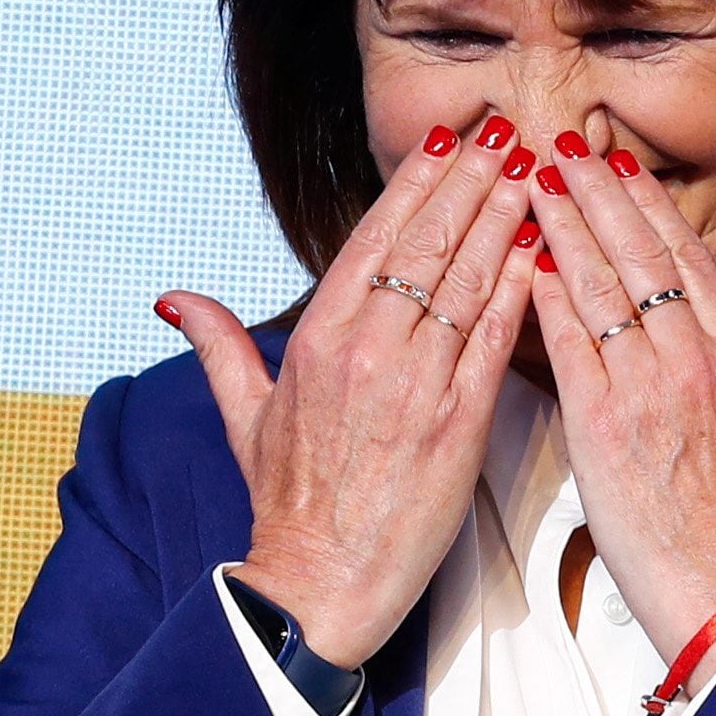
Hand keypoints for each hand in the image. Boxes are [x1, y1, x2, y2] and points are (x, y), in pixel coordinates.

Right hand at [158, 107, 538, 662]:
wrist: (318, 583)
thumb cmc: (286, 502)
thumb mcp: (242, 416)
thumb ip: (219, 345)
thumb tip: (174, 299)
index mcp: (317, 337)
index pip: (374, 236)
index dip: (415, 182)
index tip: (446, 138)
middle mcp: (367, 348)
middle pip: (428, 242)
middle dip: (471, 180)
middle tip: (508, 132)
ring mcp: (415, 383)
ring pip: (467, 280)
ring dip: (502, 219)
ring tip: (533, 172)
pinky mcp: (457, 423)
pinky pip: (493, 341)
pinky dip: (519, 291)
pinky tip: (542, 251)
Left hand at [528, 117, 715, 659]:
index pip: (691, 261)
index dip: (652, 208)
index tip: (622, 168)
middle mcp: (695, 361)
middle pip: (641, 256)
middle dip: (600, 195)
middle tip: (562, 149)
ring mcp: (647, 388)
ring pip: (600, 286)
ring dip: (564, 227)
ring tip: (534, 183)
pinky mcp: (602, 424)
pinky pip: (569, 341)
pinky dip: (545, 294)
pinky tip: (524, 257)